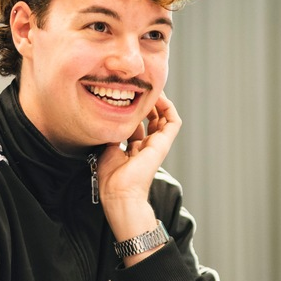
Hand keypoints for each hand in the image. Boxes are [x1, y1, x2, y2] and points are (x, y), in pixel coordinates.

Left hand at [97, 93, 182, 242]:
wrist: (120, 193)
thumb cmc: (111, 178)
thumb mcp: (107, 148)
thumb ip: (113, 132)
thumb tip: (112, 116)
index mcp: (133, 149)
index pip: (137, 125)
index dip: (132, 111)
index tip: (124, 98)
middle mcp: (146, 146)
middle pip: (151, 119)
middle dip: (146, 103)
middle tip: (138, 88)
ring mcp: (156, 145)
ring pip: (163, 118)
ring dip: (158, 102)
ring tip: (149, 88)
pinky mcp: (163, 144)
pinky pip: (173, 121)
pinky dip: (168, 107)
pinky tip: (158, 97)